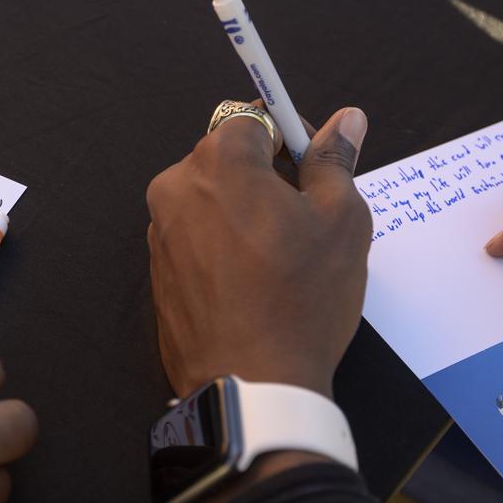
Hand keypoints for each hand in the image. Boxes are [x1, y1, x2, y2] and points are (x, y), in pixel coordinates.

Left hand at [146, 105, 372, 399]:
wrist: (252, 385)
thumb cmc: (302, 299)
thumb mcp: (341, 221)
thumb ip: (335, 161)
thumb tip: (345, 120)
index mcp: (219, 161)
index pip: (255, 118)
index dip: (291, 137)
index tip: (314, 168)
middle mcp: (175, 188)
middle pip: (227, 158)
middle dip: (265, 176)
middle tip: (304, 220)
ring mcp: (159, 233)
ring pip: (209, 200)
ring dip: (242, 213)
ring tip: (280, 259)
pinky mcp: (156, 273)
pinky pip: (194, 238)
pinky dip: (222, 246)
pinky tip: (252, 283)